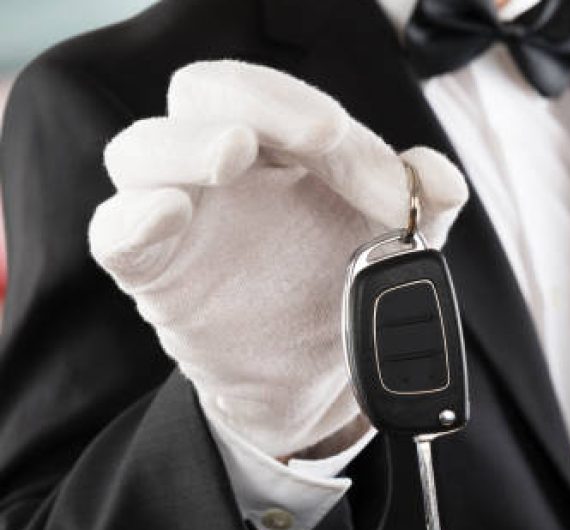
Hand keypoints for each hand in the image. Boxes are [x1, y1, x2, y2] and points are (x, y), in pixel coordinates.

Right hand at [89, 61, 467, 456]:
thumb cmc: (343, 291)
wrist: (316, 379)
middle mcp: (219, 170)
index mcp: (277, 147)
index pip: (274, 95)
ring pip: (140, 151)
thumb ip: (425, 206)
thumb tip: (441, 178)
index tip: (368, 162)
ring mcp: (178, 219)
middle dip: (258, 101)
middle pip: (203, 96)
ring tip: (233, 153)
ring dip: (186, 144)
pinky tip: (170, 212)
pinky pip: (114, 235)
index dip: (316, 111)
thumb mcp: (399, 245)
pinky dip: (133, 218)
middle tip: (322, 135)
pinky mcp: (152, 274)